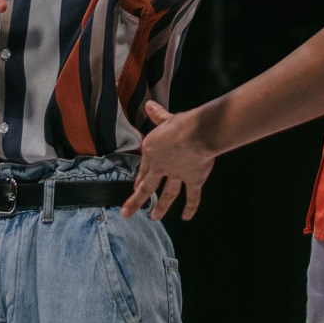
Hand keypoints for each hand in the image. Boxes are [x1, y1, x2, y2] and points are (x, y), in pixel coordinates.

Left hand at [122, 100, 216, 220]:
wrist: (196, 133)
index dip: (138, 179)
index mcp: (152, 152)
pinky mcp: (193, 180)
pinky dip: (190, 207)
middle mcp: (161, 166)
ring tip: (154, 218)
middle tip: (126, 214)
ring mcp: (176, 175)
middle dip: (135, 201)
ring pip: (166, 195)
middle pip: (146, 187)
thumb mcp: (166, 119)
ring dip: (160, 208)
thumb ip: (158, 116)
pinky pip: (191, 197)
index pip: (143, 168)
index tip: (134, 188)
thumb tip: (150, 105)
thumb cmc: (181, 123)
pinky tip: (186, 218)